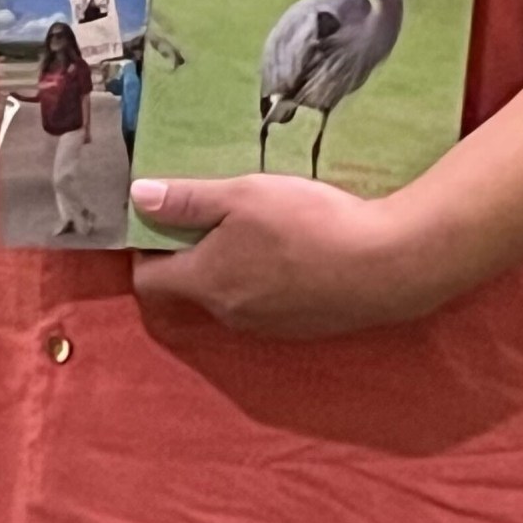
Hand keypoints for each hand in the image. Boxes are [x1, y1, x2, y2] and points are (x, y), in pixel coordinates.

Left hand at [129, 174, 449, 337]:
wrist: (386, 265)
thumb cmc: (306, 222)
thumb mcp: (241, 195)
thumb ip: (187, 200)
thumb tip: (136, 198)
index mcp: (207, 284)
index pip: (149, 281)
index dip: (145, 247)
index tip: (160, 215)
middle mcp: (230, 315)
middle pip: (189, 286)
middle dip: (189, 249)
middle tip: (209, 208)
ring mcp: (268, 327)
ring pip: (228, 294)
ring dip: (228, 262)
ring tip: (251, 222)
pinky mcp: (301, 327)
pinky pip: (263, 302)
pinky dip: (262, 276)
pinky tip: (289, 246)